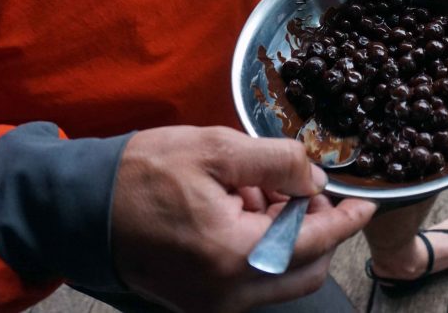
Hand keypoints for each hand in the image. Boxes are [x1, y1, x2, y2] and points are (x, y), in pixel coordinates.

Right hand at [111, 126, 375, 311]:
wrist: (80, 206)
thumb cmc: (142, 174)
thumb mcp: (216, 149)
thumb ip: (278, 163)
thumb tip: (316, 179)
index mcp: (235, 257)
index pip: (316, 243)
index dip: (346, 219)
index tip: (367, 204)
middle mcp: (228, 293)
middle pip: (305, 268)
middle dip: (316, 226)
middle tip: (302, 185)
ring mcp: (212, 303)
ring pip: (280, 275)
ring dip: (287, 234)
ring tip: (259, 188)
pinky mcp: (199, 301)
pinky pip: (252, 279)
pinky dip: (262, 246)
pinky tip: (241, 207)